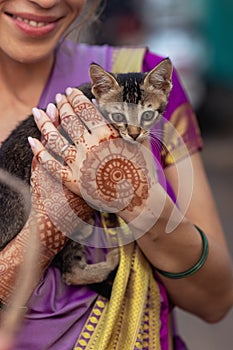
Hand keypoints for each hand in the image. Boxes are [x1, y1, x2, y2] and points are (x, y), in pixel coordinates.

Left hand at [29, 88, 162, 239]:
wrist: (137, 202)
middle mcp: (90, 147)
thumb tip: (124, 109)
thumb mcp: (139, 145)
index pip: (86, 110)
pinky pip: (50, 164)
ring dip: (45, 123)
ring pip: (55, 138)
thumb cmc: (141, 172)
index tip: (70, 92)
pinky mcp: (71, 181)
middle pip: (69, 120)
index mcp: (107, 135)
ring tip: (38, 112)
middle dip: (62, 106)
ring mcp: (78, 164)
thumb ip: (128, 125)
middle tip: (58, 98)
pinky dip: (39, 151)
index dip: (76, 98)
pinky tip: (31, 140)